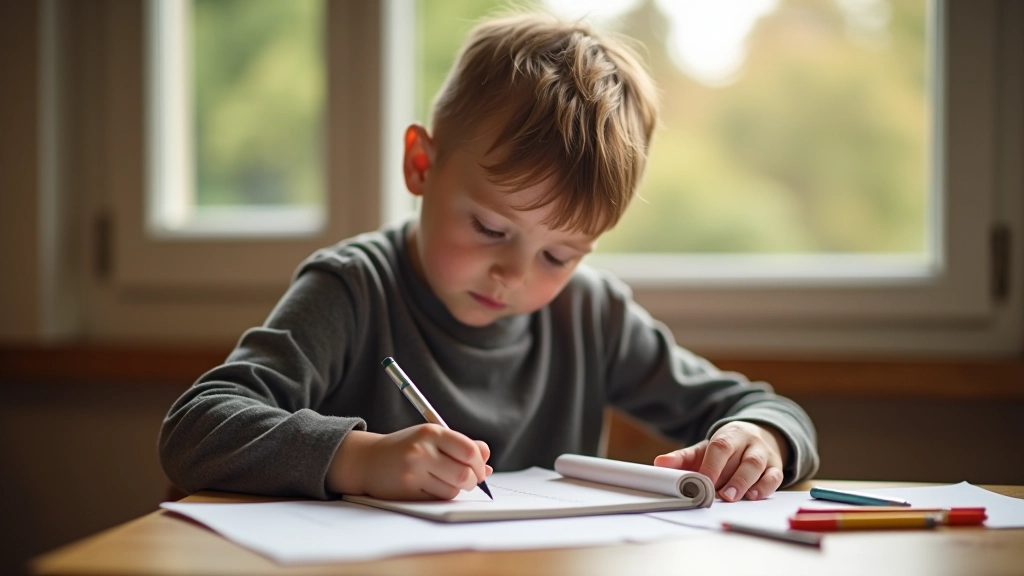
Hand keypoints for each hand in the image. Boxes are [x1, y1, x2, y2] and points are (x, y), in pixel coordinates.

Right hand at [327, 425, 490, 499]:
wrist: (368, 460)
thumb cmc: (406, 448)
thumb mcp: (432, 438)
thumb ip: (461, 445)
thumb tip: (487, 458)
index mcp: (431, 432)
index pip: (469, 451)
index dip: (481, 464)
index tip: (481, 469)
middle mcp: (422, 450)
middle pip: (464, 474)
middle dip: (473, 481)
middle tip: (470, 480)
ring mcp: (413, 471)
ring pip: (453, 490)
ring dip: (456, 489)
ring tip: (445, 480)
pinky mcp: (407, 490)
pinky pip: (437, 499)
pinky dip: (440, 496)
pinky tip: (430, 486)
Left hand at [652, 422, 787, 501]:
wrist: (756, 437)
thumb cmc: (727, 448)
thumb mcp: (705, 449)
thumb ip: (683, 457)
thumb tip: (659, 463)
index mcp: (730, 435)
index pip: (721, 447)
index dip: (712, 465)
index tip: (703, 481)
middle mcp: (749, 443)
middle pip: (742, 459)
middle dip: (731, 479)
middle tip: (720, 495)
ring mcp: (764, 455)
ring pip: (758, 467)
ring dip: (745, 484)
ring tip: (732, 498)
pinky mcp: (776, 467)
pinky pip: (775, 477)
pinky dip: (765, 487)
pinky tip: (753, 496)